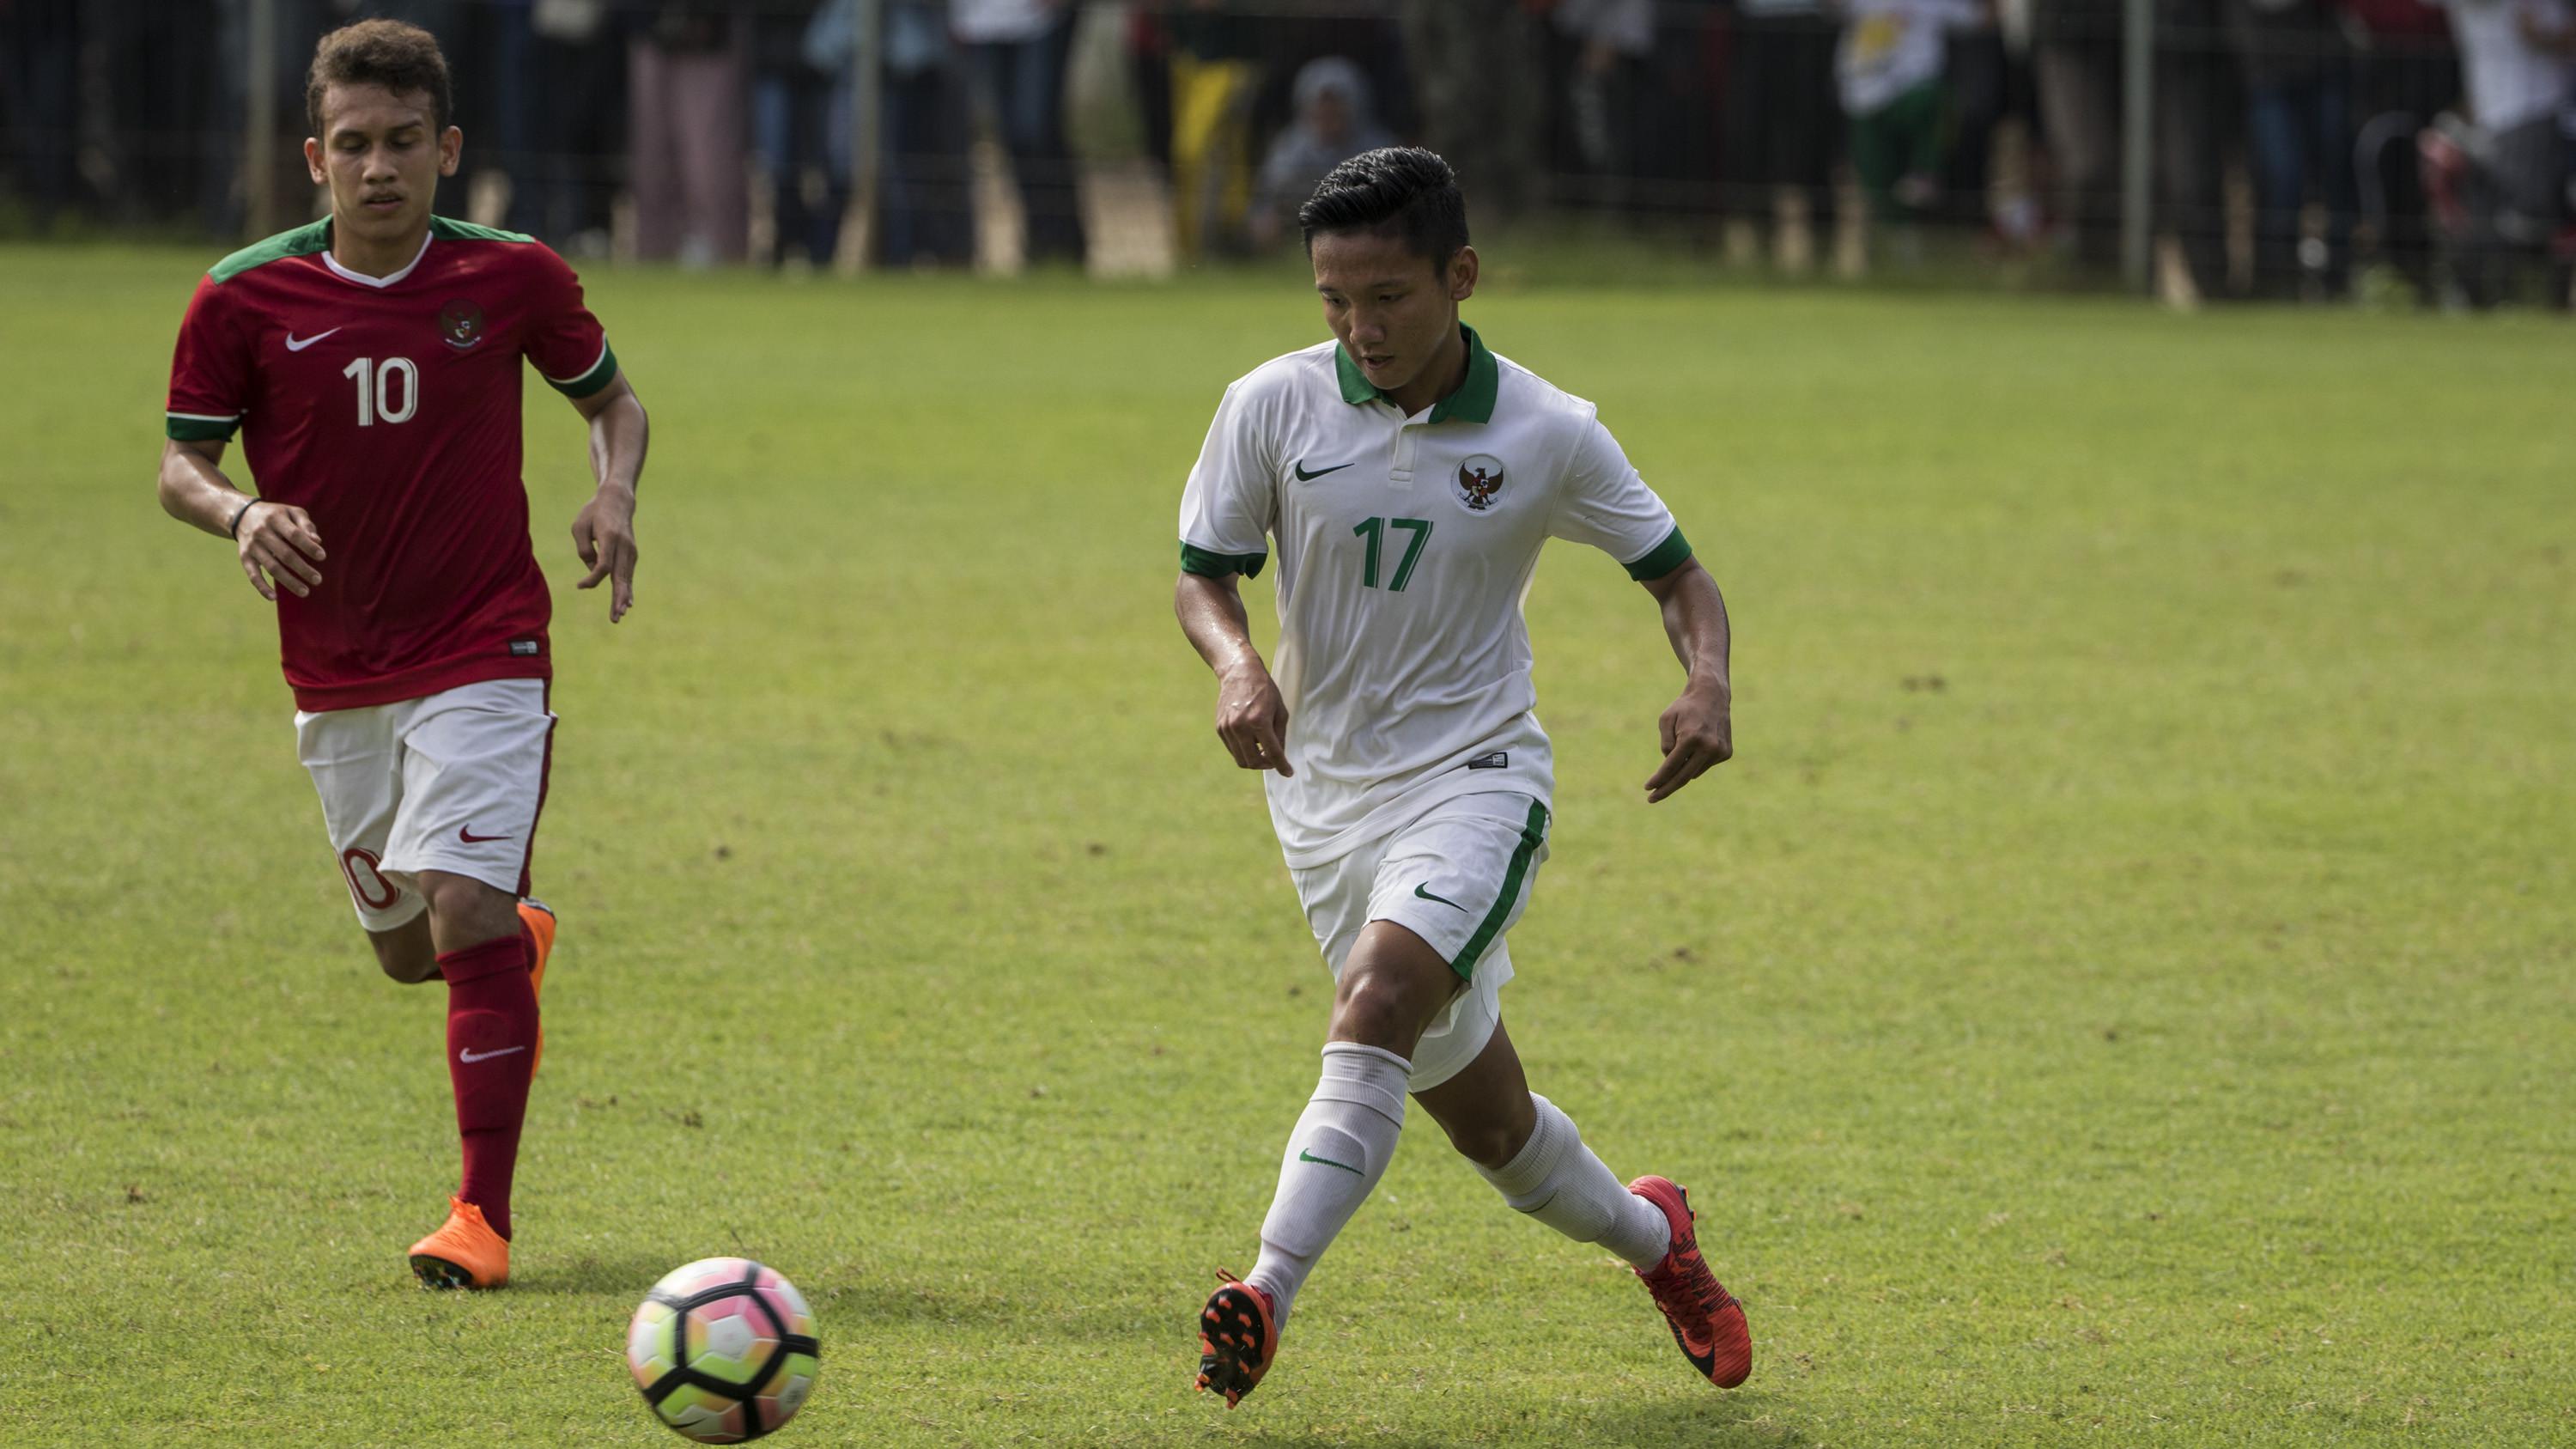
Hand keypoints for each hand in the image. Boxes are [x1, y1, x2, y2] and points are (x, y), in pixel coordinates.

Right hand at [235, 500, 325, 600]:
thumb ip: (306, 524)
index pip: (294, 535)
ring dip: (288, 581)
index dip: (308, 546)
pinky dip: (262, 587)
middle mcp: (261, 532)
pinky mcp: (245, 557)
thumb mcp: (291, 512)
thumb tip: (317, 541)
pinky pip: (252, 575)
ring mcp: (252, 546)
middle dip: (302, 569)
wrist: (242, 515)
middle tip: (318, 580)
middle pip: (284, 554)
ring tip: (305, 591)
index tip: (322, 557)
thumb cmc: (276, 515)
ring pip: (271, 567)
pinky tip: (274, 597)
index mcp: (275, 519)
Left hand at [571, 485, 637, 621]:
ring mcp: (631, 551)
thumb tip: (592, 570)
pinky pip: (628, 575)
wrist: (617, 501)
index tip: (579, 585)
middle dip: (617, 597)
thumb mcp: (579, 526)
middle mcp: (624, 546)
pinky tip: (627, 604)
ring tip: (618, 615)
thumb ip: (584, 550)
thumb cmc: (593, 513)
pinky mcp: (631, 555)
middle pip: (621, 576)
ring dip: (622, 598)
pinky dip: (627, 590)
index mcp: (610, 538)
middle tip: (615, 616)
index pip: (604, 565)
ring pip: (626, 579)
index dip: (592, 578)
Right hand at [1215, 661, 1292, 775]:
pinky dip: (1243, 751)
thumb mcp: (1280, 711)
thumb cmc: (1264, 690)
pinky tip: (1251, 742)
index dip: (1282, 766)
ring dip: (1254, 760)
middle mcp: (1241, 727)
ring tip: (1263, 752)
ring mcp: (1228, 728)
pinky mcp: (1220, 728)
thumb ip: (1280, 735)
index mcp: (1259, 722)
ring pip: (1241, 759)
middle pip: (1253, 762)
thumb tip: (1279, 755)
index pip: (1272, 753)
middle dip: (1266, 765)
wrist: (1239, 673)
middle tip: (1273, 761)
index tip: (1288, 773)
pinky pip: (1233, 749)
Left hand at [1645, 679, 1730, 803]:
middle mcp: (1708, 747)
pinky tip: (1697, 744)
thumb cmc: (1684, 707)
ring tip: (1683, 746)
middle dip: (1666, 788)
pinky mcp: (1726, 753)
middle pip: (1683, 777)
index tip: (1647, 789)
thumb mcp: (1666, 719)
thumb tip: (1669, 766)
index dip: (1658, 780)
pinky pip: (1704, 765)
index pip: (1671, 766)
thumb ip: (1665, 743)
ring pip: (1693, 772)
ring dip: (1683, 767)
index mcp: (1691, 738)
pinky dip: (1696, 761)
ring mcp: (1719, 751)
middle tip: (1651, 798)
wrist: (1712, 696)